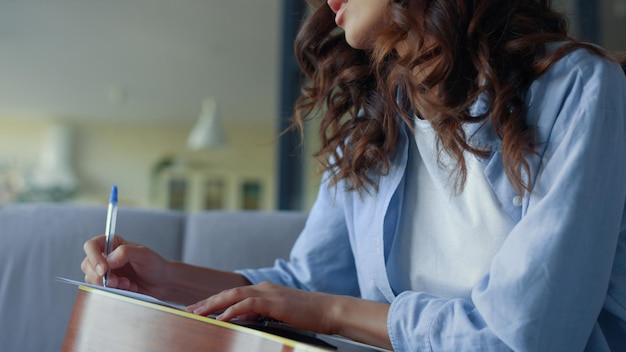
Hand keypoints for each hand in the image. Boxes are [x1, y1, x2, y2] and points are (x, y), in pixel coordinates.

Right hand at [81, 234, 170, 298]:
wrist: (162, 284)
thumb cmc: (155, 266)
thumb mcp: (144, 255)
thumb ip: (126, 253)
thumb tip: (108, 260)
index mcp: (112, 243)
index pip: (91, 246)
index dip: (94, 257)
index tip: (104, 270)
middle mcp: (106, 257)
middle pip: (87, 265)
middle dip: (101, 276)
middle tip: (118, 281)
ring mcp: (105, 273)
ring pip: (92, 279)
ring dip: (109, 285)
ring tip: (128, 284)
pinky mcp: (108, 286)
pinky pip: (100, 290)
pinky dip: (113, 291)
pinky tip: (128, 289)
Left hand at [186, 281, 338, 334]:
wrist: (329, 310)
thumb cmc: (308, 315)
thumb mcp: (280, 315)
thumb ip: (262, 315)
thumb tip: (244, 320)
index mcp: (265, 290)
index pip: (235, 294)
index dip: (216, 301)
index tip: (200, 308)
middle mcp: (264, 288)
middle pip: (229, 292)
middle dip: (208, 301)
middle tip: (190, 309)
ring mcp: (269, 293)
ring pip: (234, 295)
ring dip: (214, 304)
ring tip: (198, 312)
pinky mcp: (275, 301)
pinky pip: (248, 304)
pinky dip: (233, 310)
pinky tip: (222, 317)